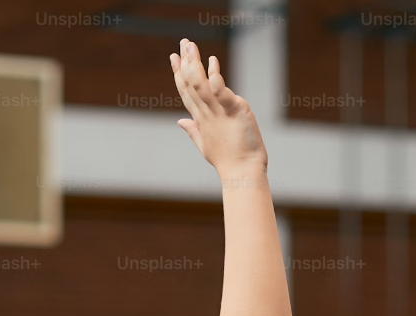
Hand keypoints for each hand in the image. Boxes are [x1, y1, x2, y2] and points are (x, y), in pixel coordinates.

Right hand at [171, 38, 266, 176]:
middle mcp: (206, 113)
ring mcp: (218, 111)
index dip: (179, 74)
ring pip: (201, 84)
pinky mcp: (234, 110)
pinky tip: (212, 62)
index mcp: (200, 119)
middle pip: (191, 83)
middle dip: (186, 61)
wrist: (241, 173)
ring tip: (191, 45)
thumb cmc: (227, 161)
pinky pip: (220, 91)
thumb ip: (193, 130)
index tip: (174, 57)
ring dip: (195, 63)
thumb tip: (181, 121)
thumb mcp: (205, 144)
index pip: (186, 92)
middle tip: (182, 42)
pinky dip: (215, 76)